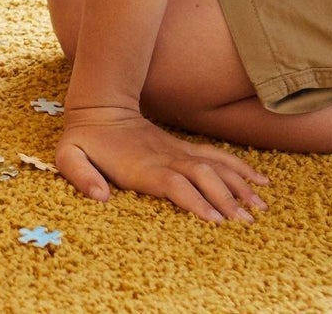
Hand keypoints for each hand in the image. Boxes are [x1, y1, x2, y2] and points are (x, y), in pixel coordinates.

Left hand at [56, 105, 268, 222]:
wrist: (99, 107)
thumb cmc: (84, 139)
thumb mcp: (69, 155)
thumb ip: (80, 175)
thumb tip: (100, 196)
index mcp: (142, 165)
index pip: (174, 183)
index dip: (193, 200)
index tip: (214, 220)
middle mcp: (166, 158)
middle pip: (202, 176)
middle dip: (225, 199)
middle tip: (248, 223)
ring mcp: (178, 152)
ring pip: (215, 166)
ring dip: (239, 186)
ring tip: (262, 209)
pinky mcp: (185, 149)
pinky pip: (217, 156)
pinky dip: (240, 168)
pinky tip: (261, 182)